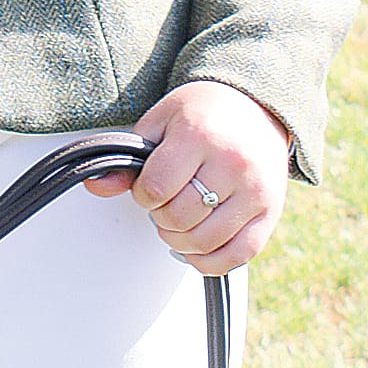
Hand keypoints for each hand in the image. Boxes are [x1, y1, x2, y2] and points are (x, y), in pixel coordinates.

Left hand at [85, 80, 291, 274]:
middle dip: (160, 217)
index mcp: (199, 135)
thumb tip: (96, 186)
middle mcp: (232, 163)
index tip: (147, 187)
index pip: (157, 186)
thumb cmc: (203, 112)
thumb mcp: (160, 121)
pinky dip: (211, 262)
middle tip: (162, 203)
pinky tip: (195, 250)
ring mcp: (256, 191)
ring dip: (179, 241)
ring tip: (175, 223)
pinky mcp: (271, 213)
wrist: (254, 105)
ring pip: (206, 241)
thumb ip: (129, 158)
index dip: (142, 194)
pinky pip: (239, 256)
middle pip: (180, 217)